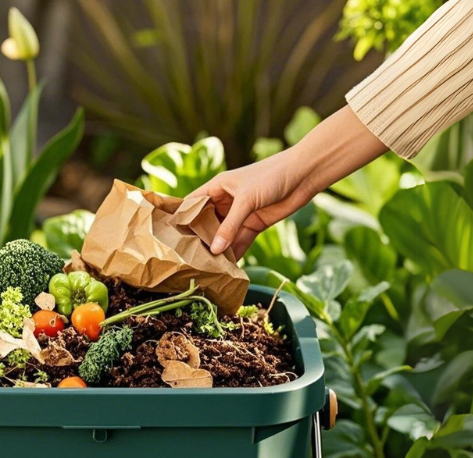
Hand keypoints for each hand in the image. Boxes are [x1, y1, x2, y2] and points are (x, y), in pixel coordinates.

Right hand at [191, 105, 388, 256]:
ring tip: (206, 267)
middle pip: (207, 223)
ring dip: (218, 249)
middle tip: (187, 259)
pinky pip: (240, 241)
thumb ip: (230, 226)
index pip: (192, 204)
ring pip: (223, 234)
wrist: (304, 176)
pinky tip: (228, 266)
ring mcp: (240, 214)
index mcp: (217, 187)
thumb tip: (215, 250)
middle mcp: (226, 200)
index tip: (169, 237)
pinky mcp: (254, 224)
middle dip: (199, 239)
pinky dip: (235, 252)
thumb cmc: (272, 176)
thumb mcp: (246, 200)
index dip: (181, 218)